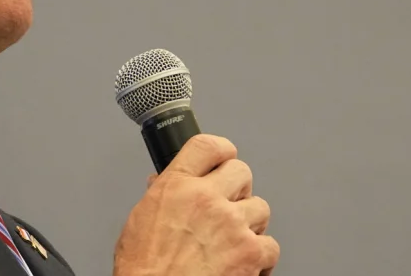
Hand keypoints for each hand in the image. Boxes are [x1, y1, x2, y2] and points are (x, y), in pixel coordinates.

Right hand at [112, 134, 277, 275]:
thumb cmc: (143, 271)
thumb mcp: (139, 224)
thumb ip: (159, 198)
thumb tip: (162, 186)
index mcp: (175, 187)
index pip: (207, 146)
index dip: (221, 150)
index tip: (224, 157)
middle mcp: (205, 199)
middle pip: (241, 171)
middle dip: (237, 189)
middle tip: (228, 207)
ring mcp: (231, 224)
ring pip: (260, 208)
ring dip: (250, 224)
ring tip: (232, 243)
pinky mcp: (251, 252)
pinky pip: (270, 245)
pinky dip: (260, 258)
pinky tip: (243, 265)